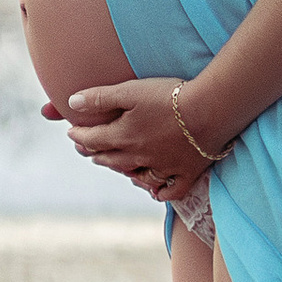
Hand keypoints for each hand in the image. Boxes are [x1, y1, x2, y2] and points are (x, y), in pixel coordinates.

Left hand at [59, 75, 222, 202]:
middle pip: (111, 159)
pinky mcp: (186, 172)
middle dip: (95, 154)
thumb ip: (99, 97)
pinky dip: (159, 191)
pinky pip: (169, 190)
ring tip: (116, 167)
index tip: (72, 132)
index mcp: (123, 137)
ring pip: (136, 176)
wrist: (210, 110)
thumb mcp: (130, 90)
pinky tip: (153, 191)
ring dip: (122, 172)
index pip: (92, 140)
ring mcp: (163, 168)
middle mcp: (139, 157)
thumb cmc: (169, 97)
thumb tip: (72, 102)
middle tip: (88, 150)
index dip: (79, 135)